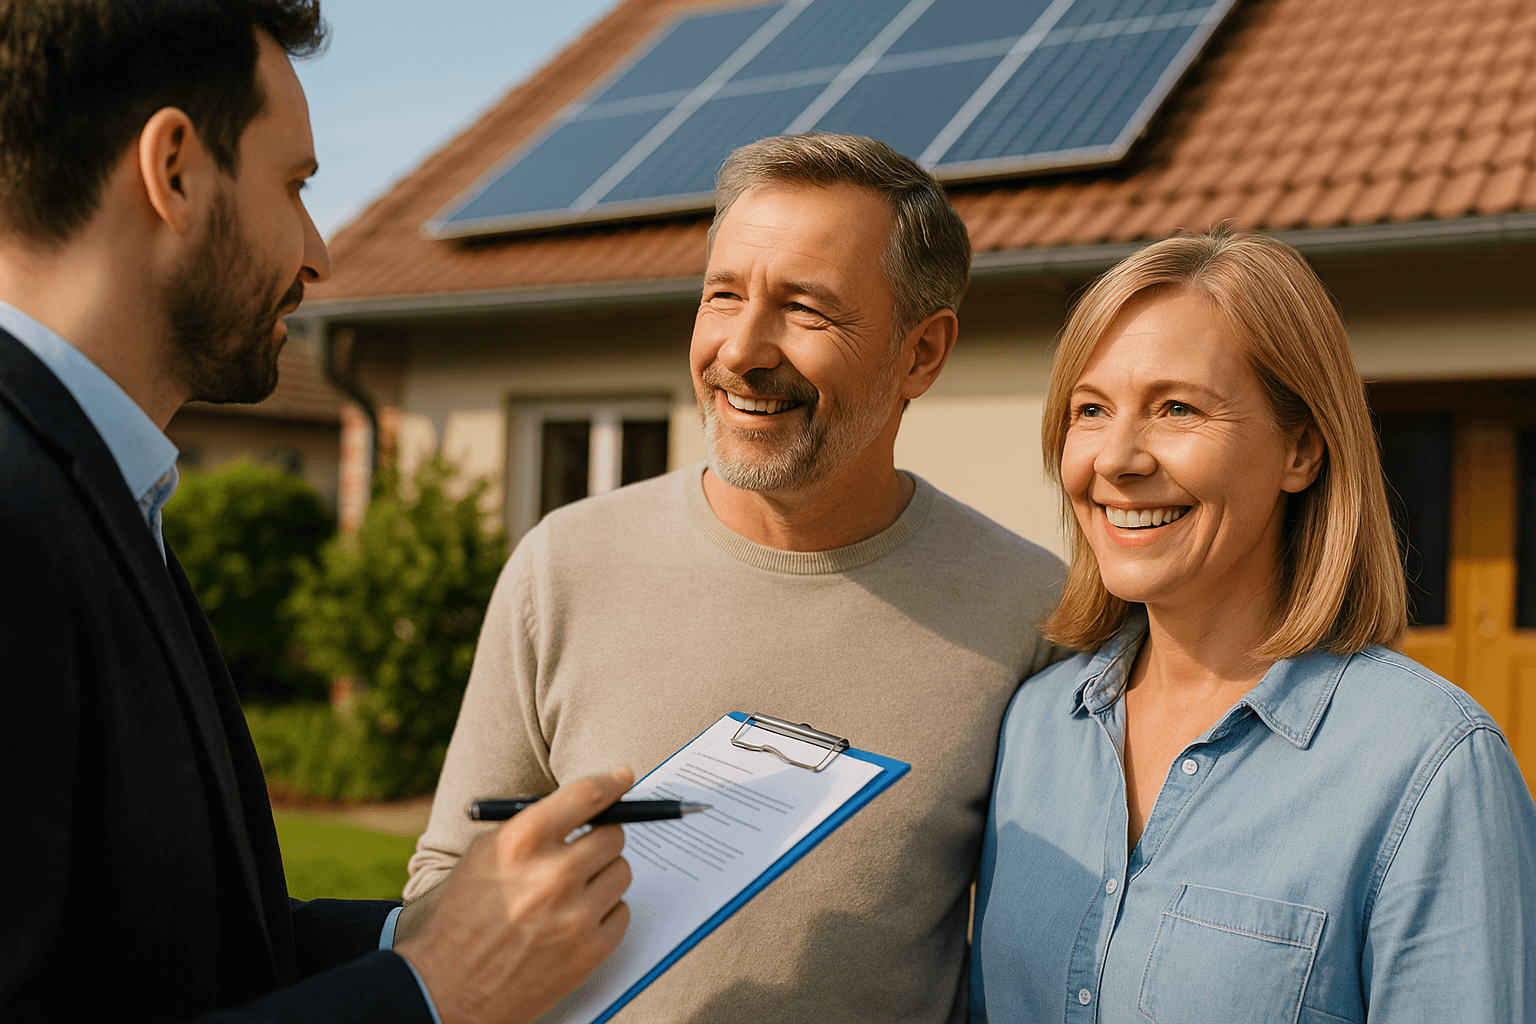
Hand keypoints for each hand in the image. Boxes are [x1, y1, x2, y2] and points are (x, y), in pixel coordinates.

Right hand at [395, 768, 634, 1023]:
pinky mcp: (588, 953)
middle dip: (601, 839)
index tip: (623, 778)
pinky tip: (575, 920)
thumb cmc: (458, 919)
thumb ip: (531, 828)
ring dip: (603, 877)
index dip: (610, 783)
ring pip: (622, 873)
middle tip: (587, 849)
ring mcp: (574, 916)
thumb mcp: (481, 857)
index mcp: (520, 842)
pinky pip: (622, 914)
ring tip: (572, 892)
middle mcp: (552, 874)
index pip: (585, 796)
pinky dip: (605, 914)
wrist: (442, 991)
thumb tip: (582, 807)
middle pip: (613, 836)